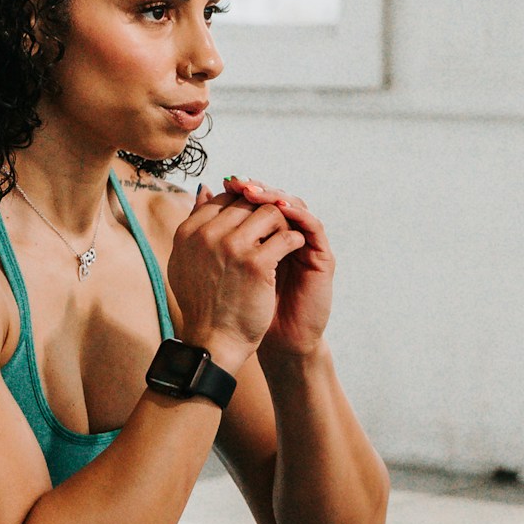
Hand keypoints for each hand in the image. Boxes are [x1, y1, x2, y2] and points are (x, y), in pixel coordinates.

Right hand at [166, 188, 305, 366]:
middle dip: (264, 213)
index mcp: (188, 232)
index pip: (223, 199)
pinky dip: (295, 242)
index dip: (244, 207)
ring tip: (284, 241)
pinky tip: (294, 253)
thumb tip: (205, 188)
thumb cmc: (204, 304)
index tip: (254, 225)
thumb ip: (194, 223)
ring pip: (270, 213)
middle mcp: (206, 235)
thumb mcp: (187, 259)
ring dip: (282, 225)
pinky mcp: (256, 263)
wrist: (215, 342)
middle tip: (274, 231)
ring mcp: (231, 247)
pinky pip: (286, 237)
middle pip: (247, 202)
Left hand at [217, 175, 334, 358]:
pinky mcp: (320, 258)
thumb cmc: (237, 308)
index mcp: (262, 236)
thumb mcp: (221, 263)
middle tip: (240, 183)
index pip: (256, 201)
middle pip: (275, 199)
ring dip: (276, 197)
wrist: (257, 341)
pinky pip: (313, 227)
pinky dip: (298, 214)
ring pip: (295, 207)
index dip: (243, 190)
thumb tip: (202, 191)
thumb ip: (215, 229)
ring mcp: (304, 245)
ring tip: (256, 193)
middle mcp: (284, 237)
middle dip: (258, 189)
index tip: (226, 182)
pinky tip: (281, 209)